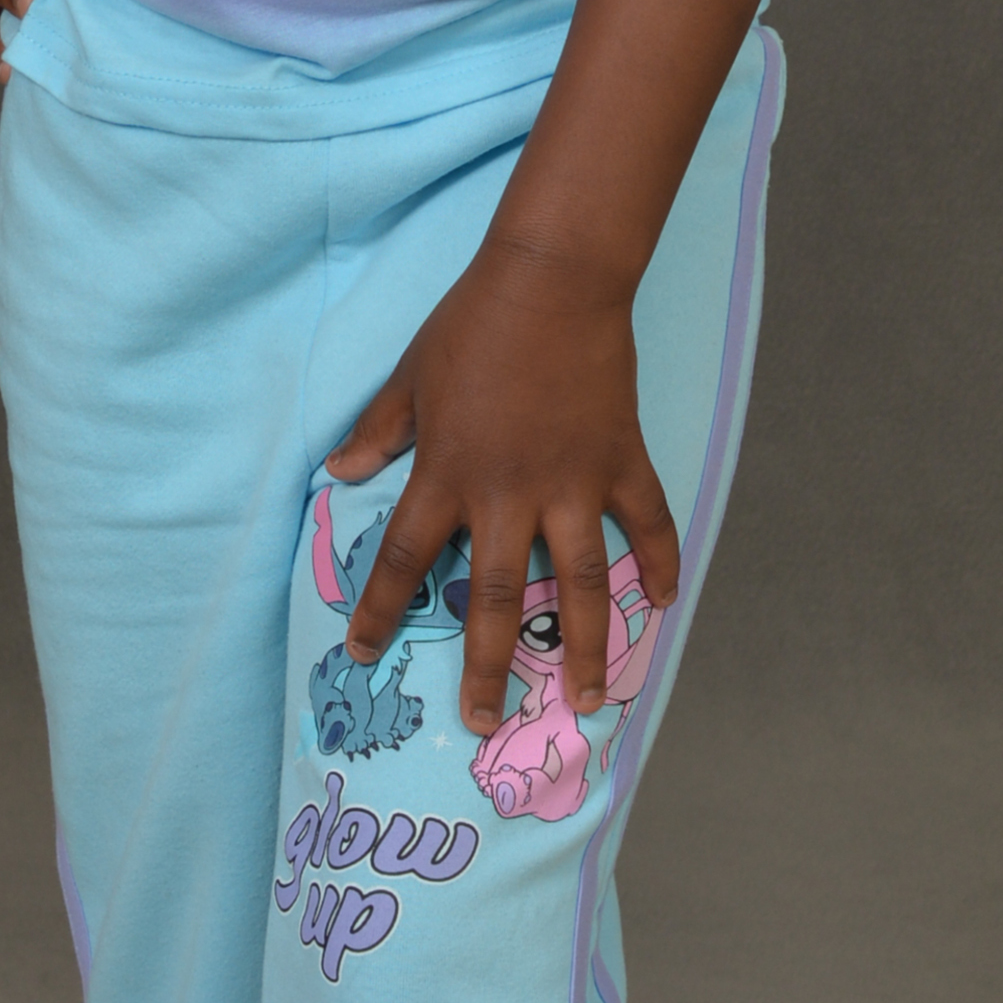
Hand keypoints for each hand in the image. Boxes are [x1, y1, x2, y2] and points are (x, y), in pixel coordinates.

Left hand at [327, 243, 678, 732]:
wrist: (550, 280)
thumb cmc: (471, 325)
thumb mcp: (410, 377)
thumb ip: (378, 432)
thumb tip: (337, 474)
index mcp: (447, 473)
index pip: (402, 560)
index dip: (380, 611)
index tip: (364, 655)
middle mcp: (507, 493)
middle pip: (491, 597)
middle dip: (485, 666)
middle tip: (483, 721)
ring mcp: (570, 482)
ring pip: (579, 583)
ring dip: (584, 646)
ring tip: (587, 701)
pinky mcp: (619, 460)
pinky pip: (646, 522)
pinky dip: (660, 560)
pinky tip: (665, 600)